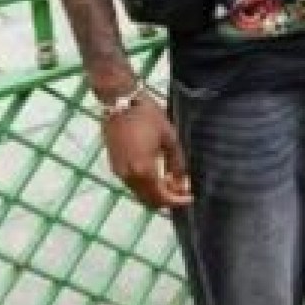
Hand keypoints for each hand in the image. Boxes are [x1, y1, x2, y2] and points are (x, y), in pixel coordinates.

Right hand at [100, 89, 192, 210]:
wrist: (120, 102)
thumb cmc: (148, 117)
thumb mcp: (169, 138)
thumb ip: (177, 164)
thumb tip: (182, 183)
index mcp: (143, 170)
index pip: (161, 197)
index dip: (177, 201)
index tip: (190, 198)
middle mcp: (128, 176)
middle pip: (148, 200)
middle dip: (167, 199)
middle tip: (183, 191)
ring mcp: (118, 171)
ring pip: (139, 193)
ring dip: (156, 193)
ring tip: (173, 182)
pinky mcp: (114, 165)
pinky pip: (132, 184)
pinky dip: (146, 185)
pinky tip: (158, 175)